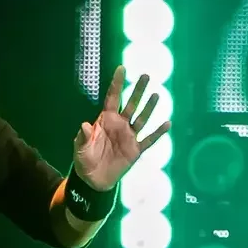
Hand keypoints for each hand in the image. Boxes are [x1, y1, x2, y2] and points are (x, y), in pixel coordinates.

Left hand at [73, 66, 170, 191]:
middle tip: (146, 75)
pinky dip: (158, 133)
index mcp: (105, 120)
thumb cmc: (85, 160)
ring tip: (156, 94)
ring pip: (142, 119)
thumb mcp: (80, 148)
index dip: (117, 84)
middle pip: (131, 104)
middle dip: (138, 90)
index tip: (122, 68)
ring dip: (149, 108)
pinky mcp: (136, 150)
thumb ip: (84, 137)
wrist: (93, 179)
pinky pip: (149, 140)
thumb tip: (85, 125)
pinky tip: (167, 123)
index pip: (112, 98)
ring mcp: (129, 136)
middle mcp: (120, 124)